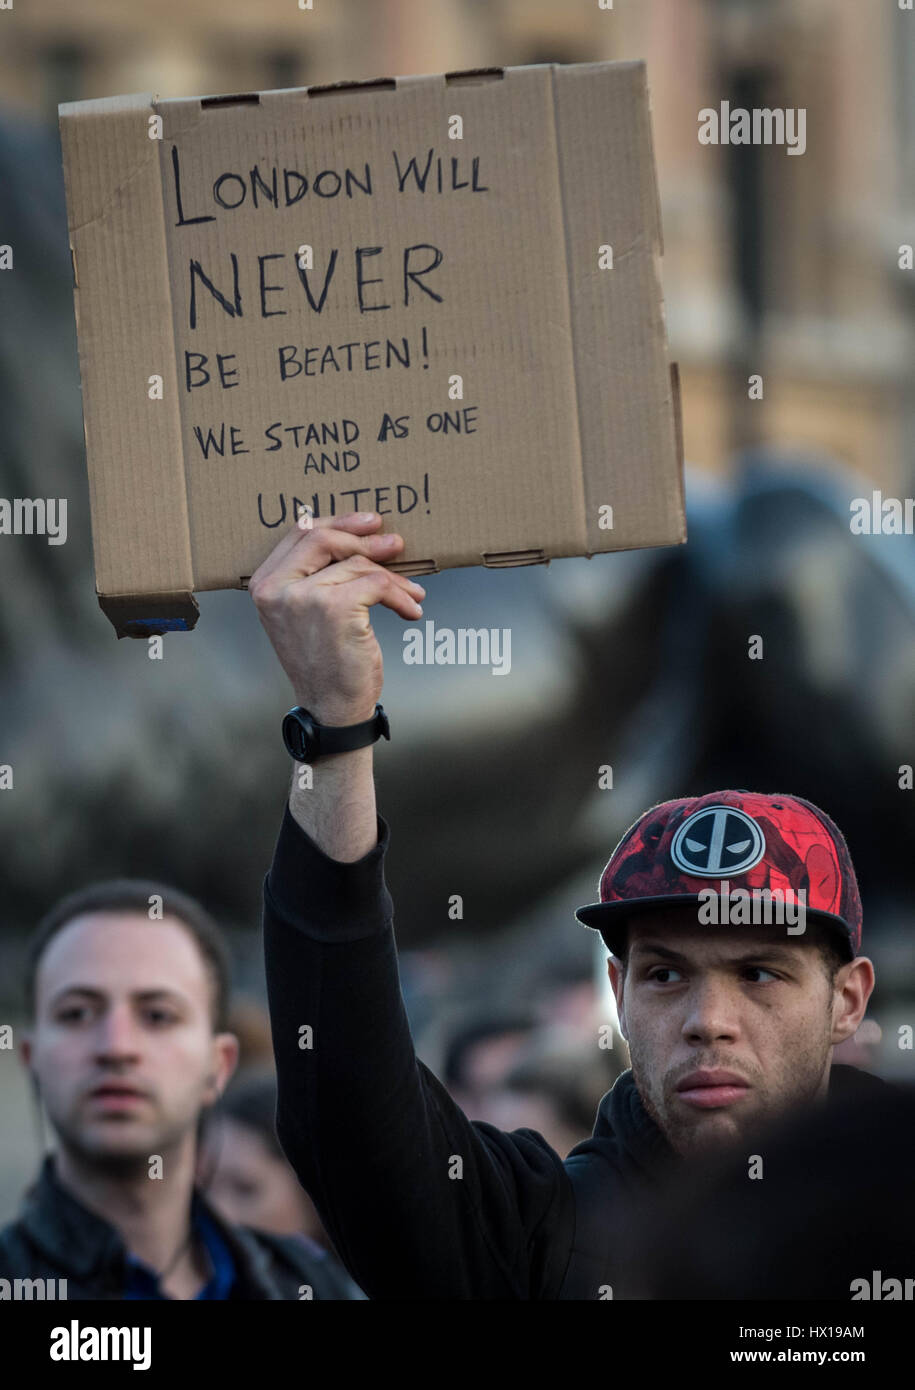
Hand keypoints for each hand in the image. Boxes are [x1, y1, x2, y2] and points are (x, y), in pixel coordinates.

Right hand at [249, 512, 424, 725]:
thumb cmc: (324, 662)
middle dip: (365, 539)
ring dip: (393, 578)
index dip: (339, 523)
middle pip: (324, 538)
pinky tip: (410, 611)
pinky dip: (400, 596)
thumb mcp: (306, 613)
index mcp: (264, 584)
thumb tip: (357, 534)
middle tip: (396, 545)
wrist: (331, 708)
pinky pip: (377, 583)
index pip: (300, 533)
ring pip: (357, 564)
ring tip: (411, 594)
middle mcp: (277, 588)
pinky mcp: (334, 607)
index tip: (369, 524)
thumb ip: (314, 575)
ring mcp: (303, 597)